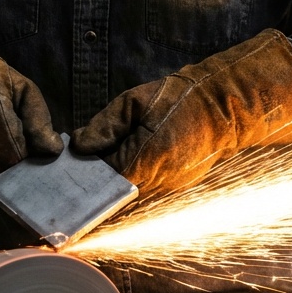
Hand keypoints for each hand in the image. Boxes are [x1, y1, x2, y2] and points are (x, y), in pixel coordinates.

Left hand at [72, 29, 291, 195]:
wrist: (227, 105)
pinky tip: (123, 166)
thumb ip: (105, 125)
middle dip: (96, 186)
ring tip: (96, 172)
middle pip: (115, 195)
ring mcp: (171, 186)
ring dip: (114, 185)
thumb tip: (80, 145)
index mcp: (145, 160)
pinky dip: (134, 180)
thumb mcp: (135, 101)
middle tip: (75, 178)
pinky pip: (148, 187)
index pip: (102, 182)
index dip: (82, 179)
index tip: (64, 176)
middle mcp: (158, 181)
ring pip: (131, 193)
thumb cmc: (181, 97)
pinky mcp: (178, 184)